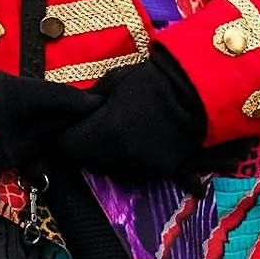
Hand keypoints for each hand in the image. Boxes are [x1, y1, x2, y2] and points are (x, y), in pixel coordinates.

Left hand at [52, 53, 207, 180]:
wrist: (191, 95)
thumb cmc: (146, 83)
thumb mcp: (109, 84)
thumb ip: (87, 104)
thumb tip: (72, 114)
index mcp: (108, 132)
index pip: (68, 147)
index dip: (67, 135)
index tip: (73, 127)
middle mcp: (124, 156)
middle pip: (87, 162)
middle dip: (84, 149)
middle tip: (91, 132)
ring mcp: (144, 167)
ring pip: (110, 172)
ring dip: (105, 159)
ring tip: (112, 139)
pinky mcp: (161, 172)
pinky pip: (133, 175)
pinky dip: (126, 165)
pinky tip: (130, 147)